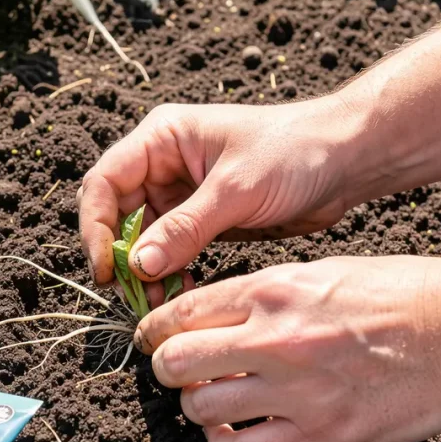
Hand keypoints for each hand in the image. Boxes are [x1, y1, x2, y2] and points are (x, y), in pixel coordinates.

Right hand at [77, 99, 370, 285]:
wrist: (345, 159)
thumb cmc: (294, 153)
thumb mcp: (236, 190)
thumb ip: (185, 228)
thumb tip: (138, 264)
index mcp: (162, 138)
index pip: (104, 182)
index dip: (96, 227)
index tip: (107, 268)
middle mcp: (163, 163)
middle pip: (117, 214)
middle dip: (121, 256)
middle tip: (132, 295)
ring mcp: (181, 193)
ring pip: (142, 238)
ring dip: (144, 271)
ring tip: (157, 303)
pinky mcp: (202, 219)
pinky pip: (171, 250)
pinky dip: (169, 274)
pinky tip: (178, 294)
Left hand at [135, 232, 440, 441]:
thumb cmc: (403, 293)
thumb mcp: (323, 270)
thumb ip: (265, 294)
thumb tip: (219, 316)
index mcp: (272, 290)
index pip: (181, 313)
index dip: (153, 331)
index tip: (151, 341)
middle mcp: (274, 339)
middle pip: (175, 364)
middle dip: (166, 370)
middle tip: (178, 373)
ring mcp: (295, 391)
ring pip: (201, 411)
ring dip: (198, 409)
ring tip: (214, 403)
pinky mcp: (321, 435)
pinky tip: (237, 434)